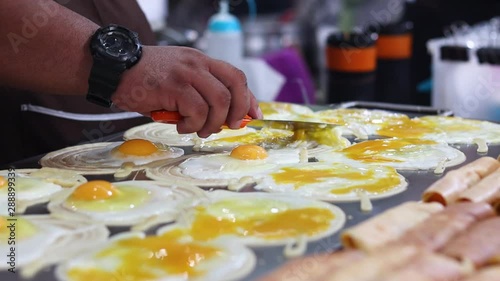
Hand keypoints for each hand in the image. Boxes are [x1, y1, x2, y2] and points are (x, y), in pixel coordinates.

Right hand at [113, 46, 261, 137]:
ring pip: (218, 102)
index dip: (248, 98)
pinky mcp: (173, 86)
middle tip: (227, 127)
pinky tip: (180, 125)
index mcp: (201, 61)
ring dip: (212, 123)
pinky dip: (192, 124)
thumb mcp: (179, 81)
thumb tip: (224, 119)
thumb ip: (200, 95)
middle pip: (234, 88)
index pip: (236, 77)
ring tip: (197, 129)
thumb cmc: (145, 80)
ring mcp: (186, 73)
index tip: (253, 116)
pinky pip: (197, 110)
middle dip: (236, 113)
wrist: (114, 69)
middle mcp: (197, 64)